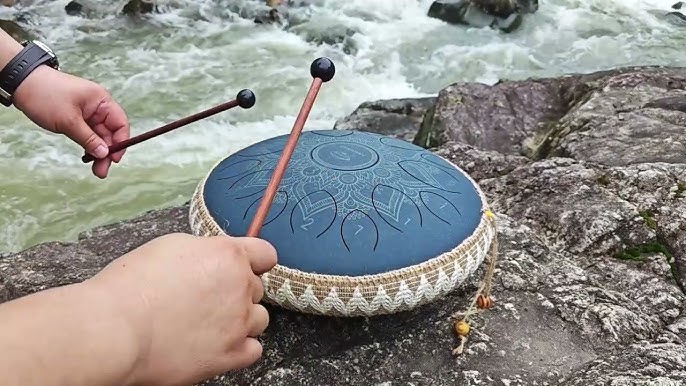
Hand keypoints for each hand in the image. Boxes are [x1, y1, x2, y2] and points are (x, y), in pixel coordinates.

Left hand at [12, 65, 129, 178]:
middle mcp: (98, 107)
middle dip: (107, 152)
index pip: (120, 123)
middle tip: (101, 170)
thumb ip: (88, 139)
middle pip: (110, 133)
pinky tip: (88, 157)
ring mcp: (87, 113)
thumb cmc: (45, 95)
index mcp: (101, 101)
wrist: (21, 84)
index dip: (120, 141)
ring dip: (98, 152)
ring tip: (96, 170)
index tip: (114, 158)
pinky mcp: (77, 118)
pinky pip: (88, 134)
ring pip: (99, 136)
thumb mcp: (68, 121)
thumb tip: (104, 153)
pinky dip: (89, 146)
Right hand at [86, 233, 276, 385]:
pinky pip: (253, 349)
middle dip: (237, 291)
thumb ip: (206, 251)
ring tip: (210, 323)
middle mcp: (240, 287)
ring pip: (258, 319)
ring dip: (241, 319)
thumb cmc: (133, 286)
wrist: (115, 329)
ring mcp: (238, 323)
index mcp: (228, 256)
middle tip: (206, 298)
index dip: (255, 260)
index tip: (248, 267)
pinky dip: (239, 347)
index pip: (265, 254)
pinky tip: (217, 343)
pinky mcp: (231, 355)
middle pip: (256, 288)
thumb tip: (214, 257)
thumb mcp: (171, 246)